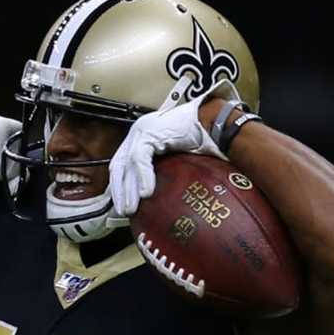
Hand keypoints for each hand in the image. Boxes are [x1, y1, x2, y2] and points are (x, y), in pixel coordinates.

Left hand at [109, 92, 222, 216]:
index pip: (123, 165)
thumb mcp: (178, 161)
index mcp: (143, 138)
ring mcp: (143, 131)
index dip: (120, 186)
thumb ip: (166, 175)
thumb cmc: (202, 140)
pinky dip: (143, 177)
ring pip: (127, 164)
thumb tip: (161, 199)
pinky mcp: (150, 132)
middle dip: (119, 191)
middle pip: (119, 166)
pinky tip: (146, 193)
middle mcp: (139, 133)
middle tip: (123, 212)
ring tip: (131, 208)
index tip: (121, 204)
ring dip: (129, 189)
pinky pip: (140, 158)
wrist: (214, 121)